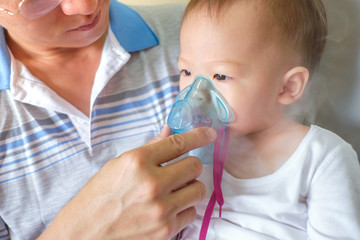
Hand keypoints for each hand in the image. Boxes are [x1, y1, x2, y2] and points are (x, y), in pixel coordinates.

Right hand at [38, 126, 216, 239]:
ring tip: (174, 190)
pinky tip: (169, 208)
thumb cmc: (98, 197)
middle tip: (180, 169)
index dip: (199, 135)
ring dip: (190, 187)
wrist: (83, 233)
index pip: (179, 143)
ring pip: (199, 189)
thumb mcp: (118, 165)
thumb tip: (169, 132)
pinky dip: (184, 208)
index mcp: (138, 162)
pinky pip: (192, 213)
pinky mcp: (166, 230)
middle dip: (190, 165)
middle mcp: (152, 183)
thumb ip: (149, 149)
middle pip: (195, 166)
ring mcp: (161, 209)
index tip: (210, 134)